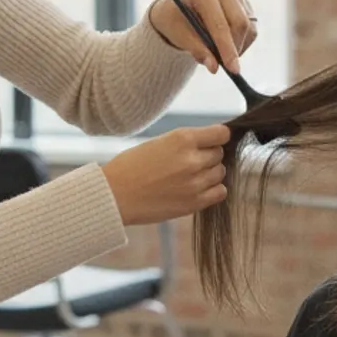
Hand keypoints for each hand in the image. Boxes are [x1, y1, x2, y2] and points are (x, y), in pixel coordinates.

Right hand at [99, 125, 231, 224]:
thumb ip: (185, 142)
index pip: (221, 134)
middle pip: (219, 154)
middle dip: (208, 155)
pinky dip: (212, 189)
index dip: (217, 137)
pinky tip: (196, 188)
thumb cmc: (131, 167)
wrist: (114, 196)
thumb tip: (211, 143)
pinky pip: (220, 192)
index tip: (211, 141)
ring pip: (220, 172)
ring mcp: (195, 183)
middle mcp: (192, 160)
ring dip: (209, 173)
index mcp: (182, 139)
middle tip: (189, 162)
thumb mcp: (158, 143)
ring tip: (189, 176)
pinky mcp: (194, 203)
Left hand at [148, 0, 258, 74]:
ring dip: (238, 47)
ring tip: (218, 51)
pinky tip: (226, 41)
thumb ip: (197, 50)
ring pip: (248, 28)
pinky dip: (242, 42)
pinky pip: (252, 28)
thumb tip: (214, 67)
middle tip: (226, 66)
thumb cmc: (176, 20)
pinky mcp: (245, 2)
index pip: (220, 24)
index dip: (227, 49)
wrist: (179, 8)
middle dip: (234, 49)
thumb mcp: (179, 36)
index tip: (233, 70)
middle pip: (240, 24)